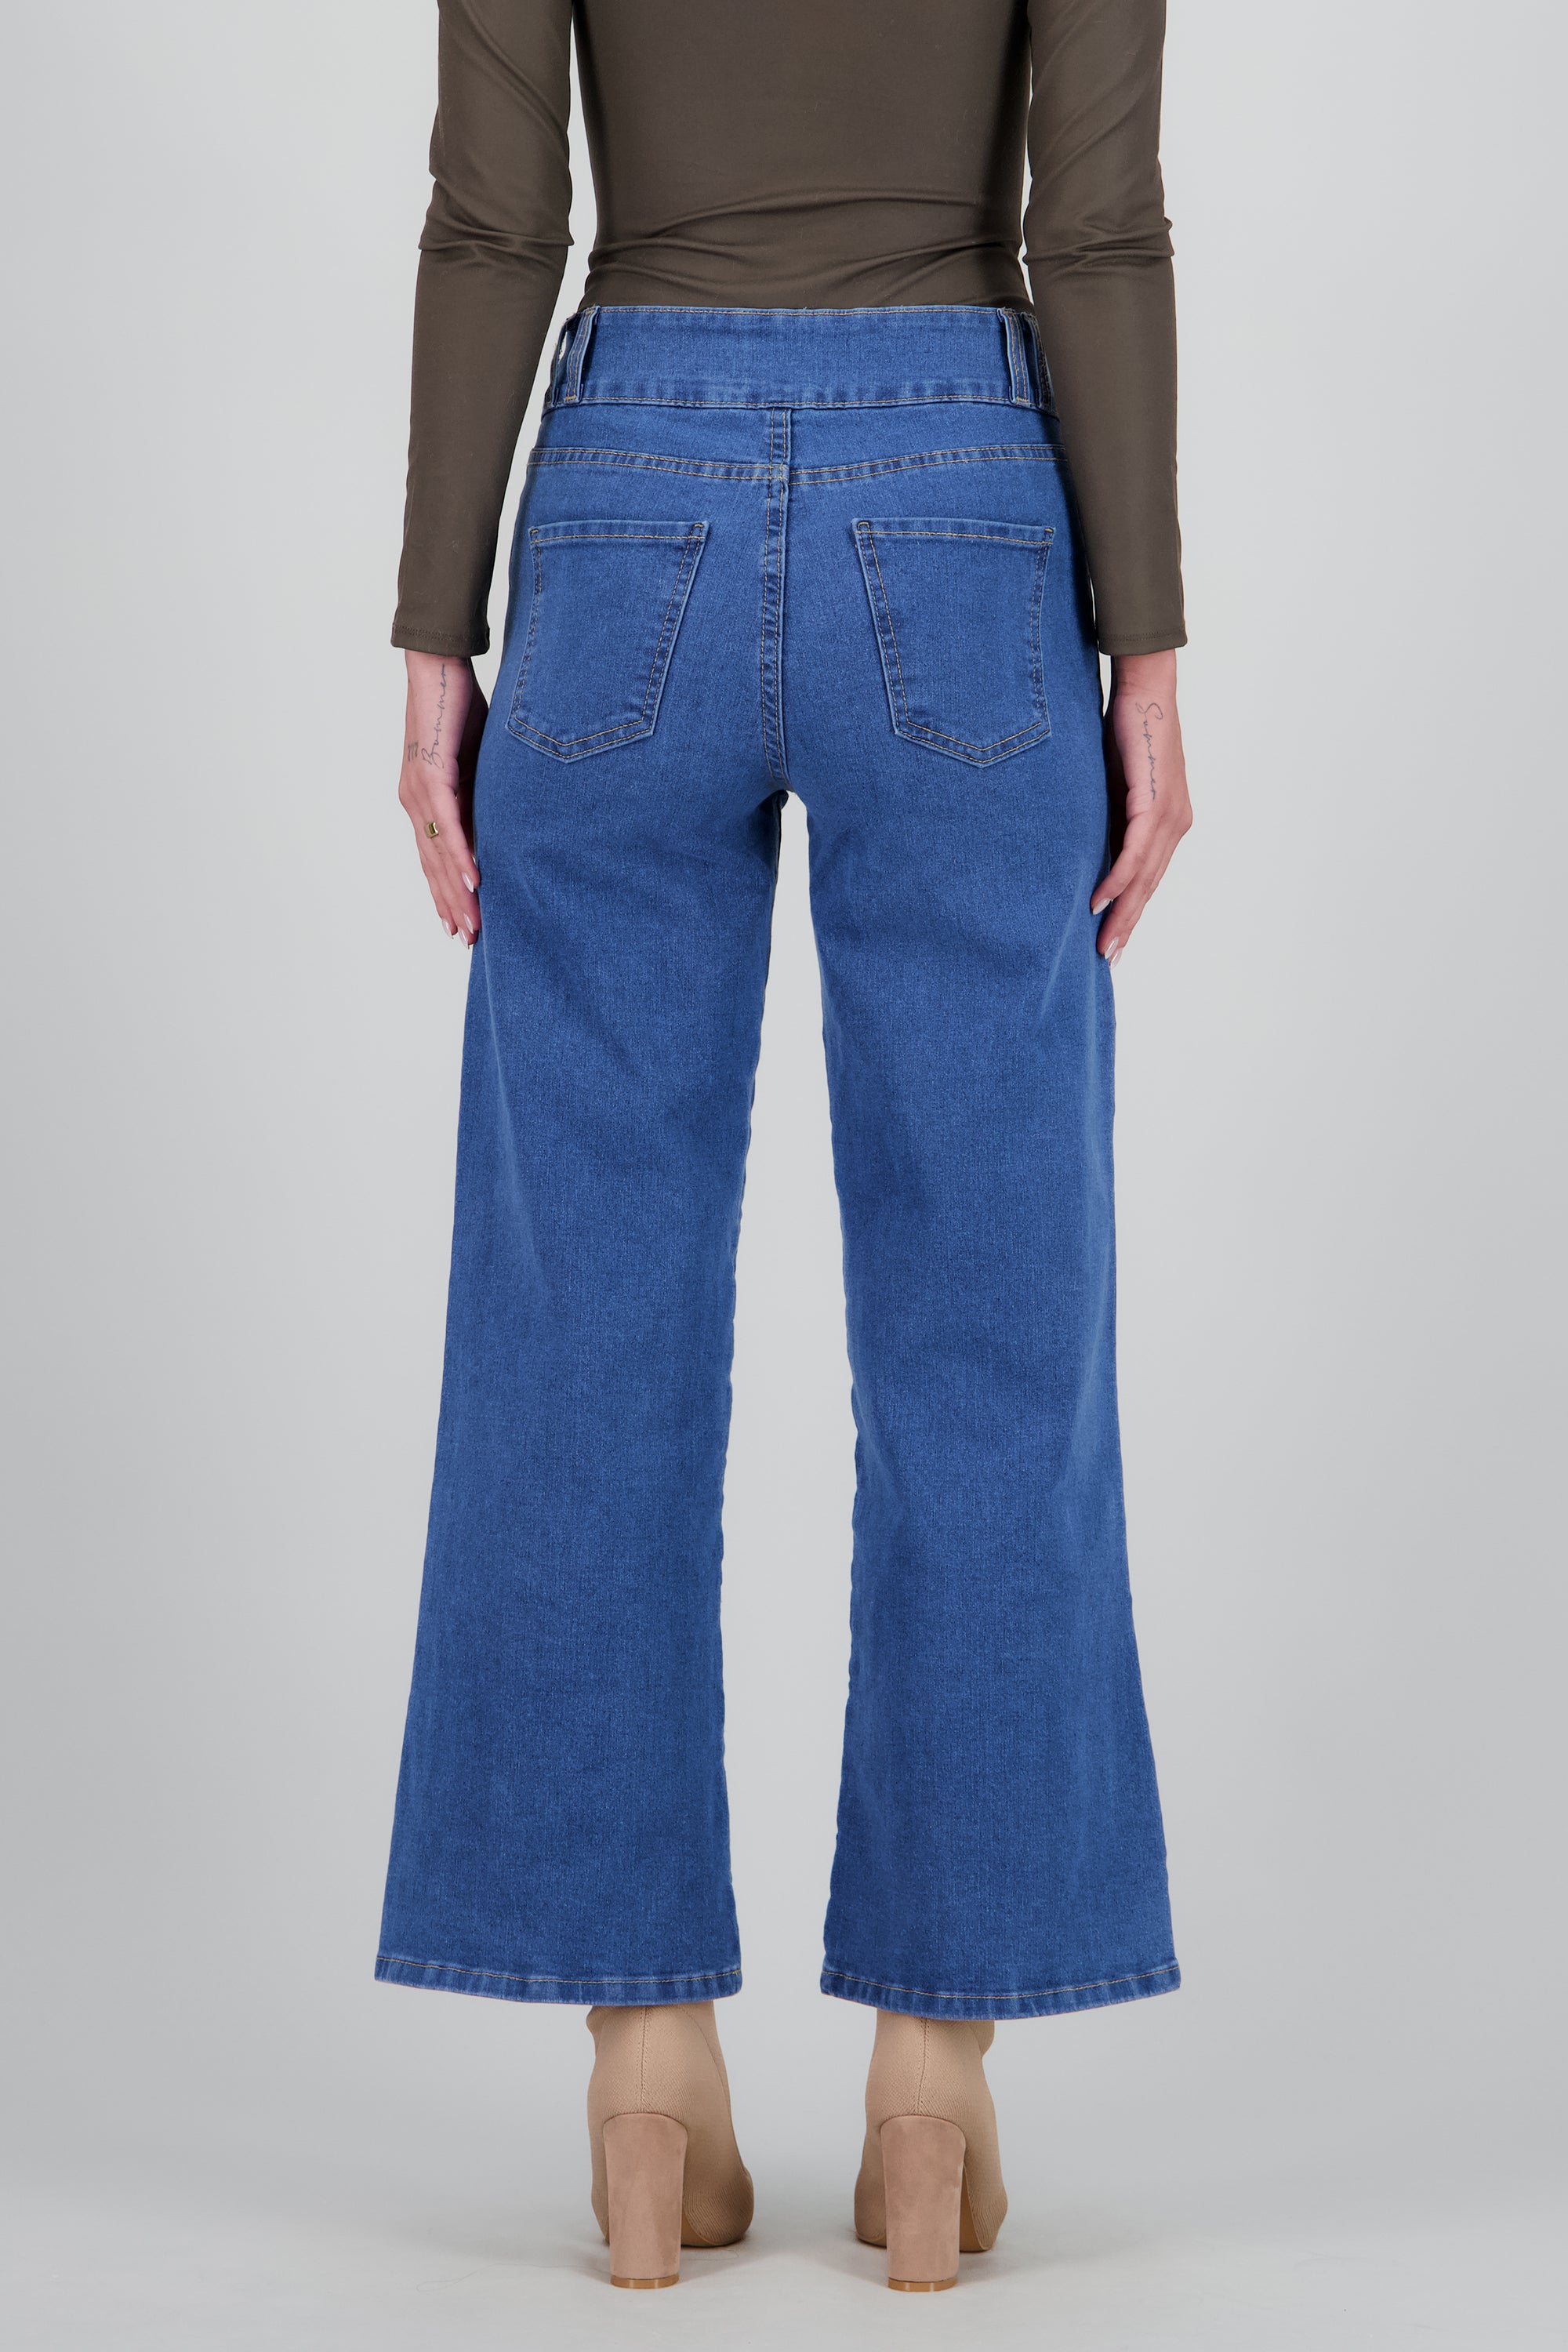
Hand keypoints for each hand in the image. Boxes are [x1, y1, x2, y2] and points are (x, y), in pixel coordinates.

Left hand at [399, 652, 485, 942]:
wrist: (437, 667)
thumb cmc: (458, 709)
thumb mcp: (476, 764)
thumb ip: (482, 795)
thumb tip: (502, 821)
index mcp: (423, 800)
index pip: (434, 858)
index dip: (446, 892)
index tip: (460, 923)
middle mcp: (414, 801)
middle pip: (434, 866)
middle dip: (452, 905)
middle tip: (468, 940)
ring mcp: (419, 791)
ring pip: (439, 854)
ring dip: (457, 893)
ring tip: (473, 924)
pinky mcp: (431, 776)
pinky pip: (448, 826)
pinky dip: (460, 856)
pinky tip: (473, 883)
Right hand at [1091, 650, 1192, 963]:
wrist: (1145, 688)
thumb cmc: (1126, 731)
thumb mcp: (1113, 785)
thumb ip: (1106, 818)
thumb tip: (1084, 846)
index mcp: (1168, 822)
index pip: (1148, 878)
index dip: (1130, 912)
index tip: (1112, 941)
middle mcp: (1175, 823)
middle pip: (1149, 886)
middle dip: (1126, 925)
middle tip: (1107, 959)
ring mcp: (1169, 815)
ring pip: (1144, 877)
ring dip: (1121, 913)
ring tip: (1102, 943)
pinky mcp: (1154, 802)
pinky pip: (1134, 852)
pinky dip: (1117, 879)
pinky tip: (1100, 901)